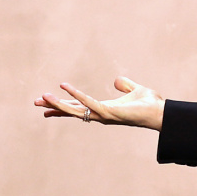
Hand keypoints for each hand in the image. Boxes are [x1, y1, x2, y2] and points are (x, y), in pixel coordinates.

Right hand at [35, 77, 164, 130]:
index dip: (62, 105)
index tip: (45, 105)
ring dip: (58, 103)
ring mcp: (103, 115)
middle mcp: (100, 114)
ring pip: (75, 110)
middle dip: (53, 106)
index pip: (78, 107)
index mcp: (103, 108)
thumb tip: (117, 81)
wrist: (161, 111)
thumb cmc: (149, 104)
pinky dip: (77, 95)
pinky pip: (89, 103)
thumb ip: (125, 85)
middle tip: (35, 102)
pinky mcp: (109, 113)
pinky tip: (65, 88)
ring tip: (42, 97)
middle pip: (72, 110)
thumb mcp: (134, 90)